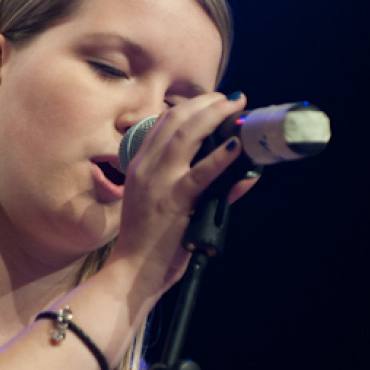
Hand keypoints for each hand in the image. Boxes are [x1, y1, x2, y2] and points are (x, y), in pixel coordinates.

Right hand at [111, 92, 255, 294]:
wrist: (132, 271)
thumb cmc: (147, 243)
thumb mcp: (161, 206)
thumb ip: (194, 188)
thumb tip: (237, 178)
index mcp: (139, 167)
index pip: (162, 124)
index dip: (189, 107)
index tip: (211, 102)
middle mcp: (146, 168)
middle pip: (175, 121)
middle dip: (205, 104)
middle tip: (230, 98)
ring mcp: (159, 183)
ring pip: (186, 136)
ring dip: (213, 117)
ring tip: (234, 108)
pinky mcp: (175, 201)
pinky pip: (201, 173)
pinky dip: (220, 157)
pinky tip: (236, 146)